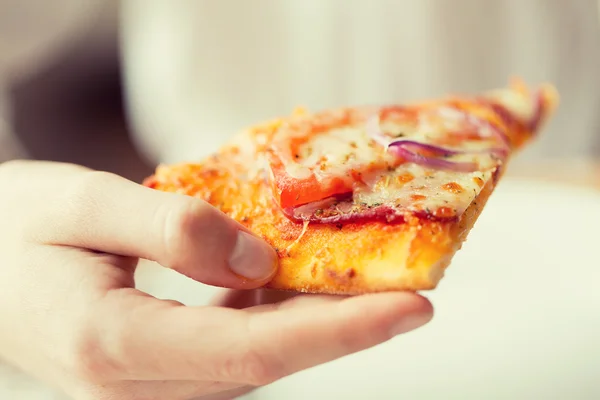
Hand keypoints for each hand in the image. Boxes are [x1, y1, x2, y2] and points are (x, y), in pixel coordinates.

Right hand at [0, 160, 432, 399]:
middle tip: (409, 290)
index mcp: (113, 346)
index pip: (253, 350)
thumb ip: (171, 230)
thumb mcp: (78, 204)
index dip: (339, 331)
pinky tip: (291, 282)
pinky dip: (273, 318)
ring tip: (365, 282)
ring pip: (254, 359)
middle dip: (344, 328)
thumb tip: (259, 258)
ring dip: (314, 323)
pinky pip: (232, 348)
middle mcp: (137, 384)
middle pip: (266, 361)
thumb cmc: (12, 228)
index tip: (411, 306)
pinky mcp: (155, 370)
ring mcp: (146, 385)